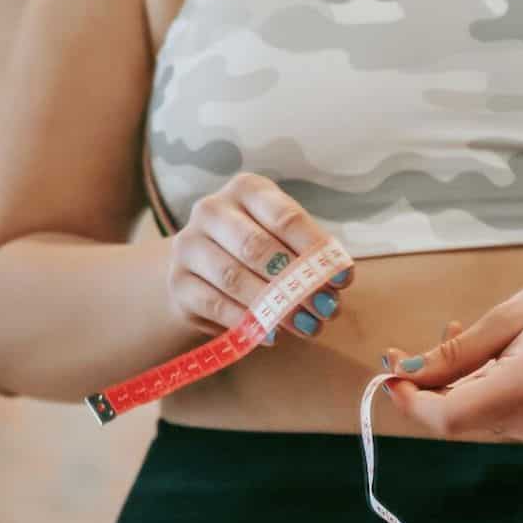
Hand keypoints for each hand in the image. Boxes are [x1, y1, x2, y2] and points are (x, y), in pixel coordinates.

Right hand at [167, 173, 352, 340]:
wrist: (201, 271)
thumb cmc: (257, 251)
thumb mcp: (284, 240)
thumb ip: (310, 256)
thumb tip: (337, 280)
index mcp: (245, 189)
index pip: (285, 217)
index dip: (317, 250)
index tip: (344, 279)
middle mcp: (211, 209)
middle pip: (256, 248)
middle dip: (296, 283)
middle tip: (326, 309)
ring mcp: (188, 245)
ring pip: (234, 278)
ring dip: (274, 307)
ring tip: (306, 326)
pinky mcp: (178, 282)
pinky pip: (216, 304)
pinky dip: (248, 321)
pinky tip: (272, 333)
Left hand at [379, 270, 522, 443]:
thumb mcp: (508, 316)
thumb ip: (456, 352)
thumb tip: (405, 373)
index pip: (447, 419)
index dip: (409, 401)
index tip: (389, 371)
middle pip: (455, 420)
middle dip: (423, 388)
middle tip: (404, 349)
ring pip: (471, 415)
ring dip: (449, 383)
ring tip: (454, 335)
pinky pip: (495, 412)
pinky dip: (474, 387)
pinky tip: (478, 354)